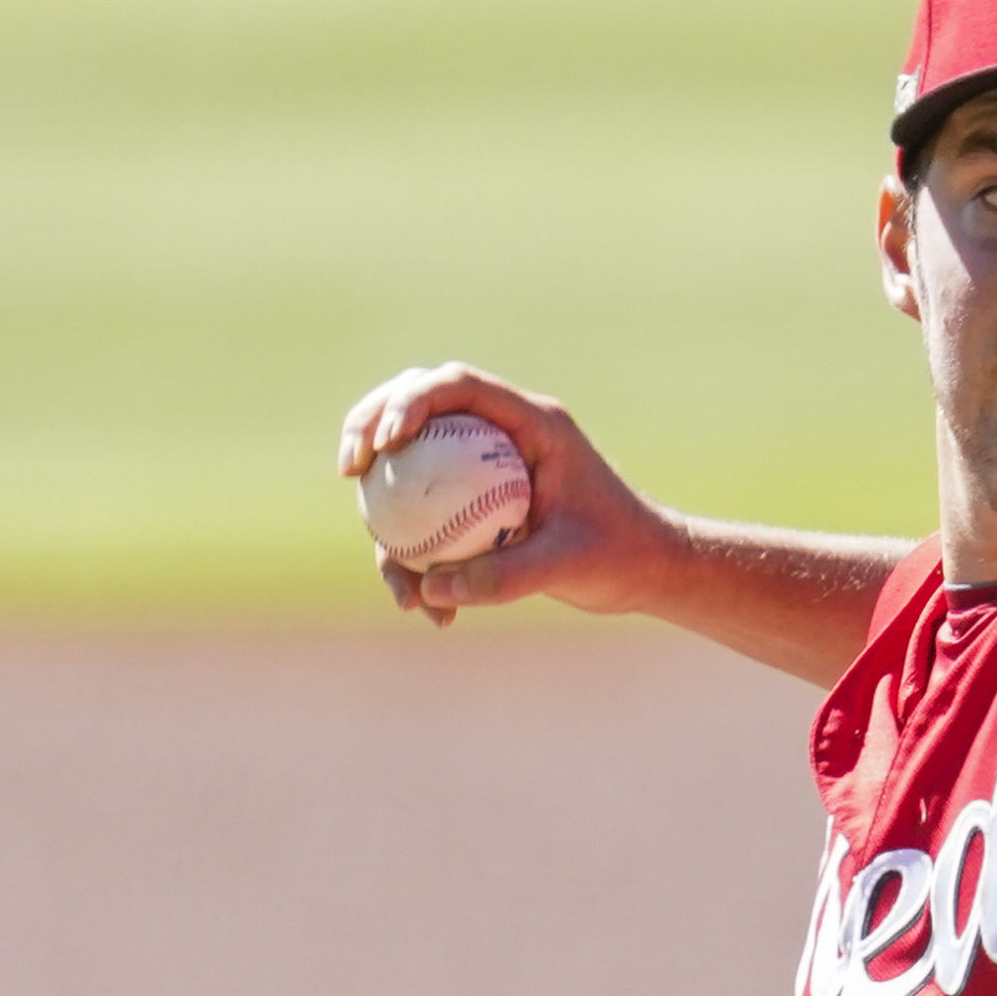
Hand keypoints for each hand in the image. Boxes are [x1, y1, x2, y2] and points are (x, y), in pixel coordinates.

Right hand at [337, 362, 683, 627]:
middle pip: (418, 407)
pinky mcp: (475, 504)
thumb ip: (505, 574)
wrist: (647, 572)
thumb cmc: (622, 555)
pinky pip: (427, 520)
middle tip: (349, 469)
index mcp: (532, 424)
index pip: (458, 386)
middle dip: (368, 428)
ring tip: (397, 583)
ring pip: (411, 468)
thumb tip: (431, 587)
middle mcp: (502, 435)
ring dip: (387, 516)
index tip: (385, 442)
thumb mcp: (570, 565)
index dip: (410, 400)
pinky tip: (425, 609)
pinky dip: (417, 561)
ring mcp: (484, 467)